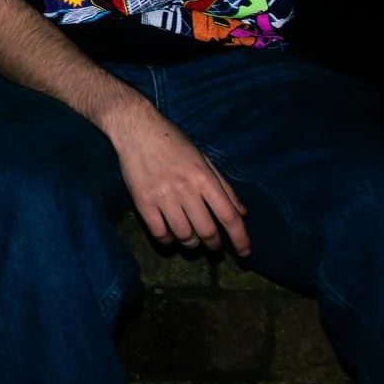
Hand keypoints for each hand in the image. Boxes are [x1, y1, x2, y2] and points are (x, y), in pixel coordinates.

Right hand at [102, 95, 250, 255]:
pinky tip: (170, 237)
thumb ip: (225, 187)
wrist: (137, 129)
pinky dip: (167, 240)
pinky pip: (158, 232)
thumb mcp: (205, 160)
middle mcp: (186, 189)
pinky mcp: (142, 201)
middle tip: (213, 246)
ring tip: (192, 241)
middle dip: (214, 245)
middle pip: (207, 231)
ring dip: (191, 244)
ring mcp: (163, 196)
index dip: (240, 239)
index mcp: (204, 178)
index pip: (228, 216)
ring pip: (183, 235)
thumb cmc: (174, 142)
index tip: (246, 253)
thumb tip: (242, 213)